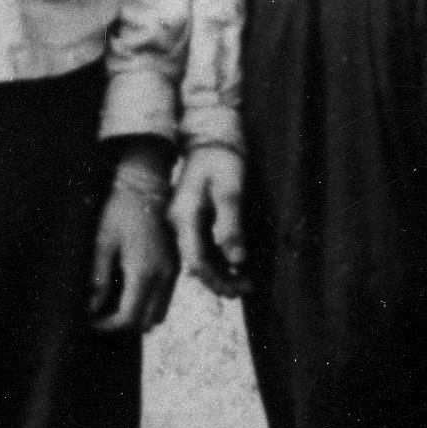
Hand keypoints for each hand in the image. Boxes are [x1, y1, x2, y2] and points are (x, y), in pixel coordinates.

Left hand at [86, 176, 179, 333]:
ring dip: (139, 315)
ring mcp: (172, 271)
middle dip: (123, 324)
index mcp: (143, 272)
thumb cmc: (120, 210)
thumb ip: (98, 278)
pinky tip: (130, 289)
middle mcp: (163, 276)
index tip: (90, 321)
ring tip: (116, 305)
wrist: (146, 184)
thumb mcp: (102, 242)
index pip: (128, 318)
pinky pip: (165, 297)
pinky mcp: (175, 264)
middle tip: (101, 315)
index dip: (107, 326)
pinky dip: (149, 303)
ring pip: (159, 313)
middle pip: (146, 322)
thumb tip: (91, 307)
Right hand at [174, 146, 247, 297]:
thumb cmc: (222, 160)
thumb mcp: (230, 191)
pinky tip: (235, 265)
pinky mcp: (192, 220)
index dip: (217, 279)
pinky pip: (202, 246)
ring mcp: (183, 222)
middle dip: (220, 280)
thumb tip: (238, 260)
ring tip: (246, 283)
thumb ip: (232, 226)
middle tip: (247, 289)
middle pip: (196, 263)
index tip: (240, 288)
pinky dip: (219, 259)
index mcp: (184, 217)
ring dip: (221, 272)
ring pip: (199, 257)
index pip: (196, 260)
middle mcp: (179, 224)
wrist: (209, 139)